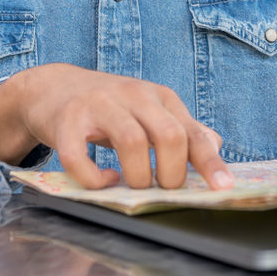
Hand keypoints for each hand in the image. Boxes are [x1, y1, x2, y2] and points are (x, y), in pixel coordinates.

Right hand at [0, 63, 233, 190]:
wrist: (53, 86)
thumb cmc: (109, 105)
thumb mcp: (149, 110)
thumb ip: (181, 128)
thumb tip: (215, 144)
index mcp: (159, 97)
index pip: (192, 131)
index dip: (209, 161)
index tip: (223, 186)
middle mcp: (133, 95)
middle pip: (168, 134)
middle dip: (171, 172)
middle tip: (163, 188)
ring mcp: (99, 104)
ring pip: (131, 141)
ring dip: (137, 175)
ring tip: (132, 185)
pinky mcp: (68, 119)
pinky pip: (80, 155)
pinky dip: (93, 177)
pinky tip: (102, 180)